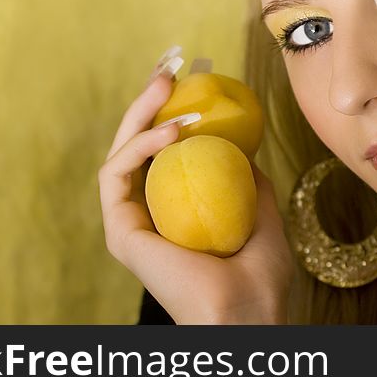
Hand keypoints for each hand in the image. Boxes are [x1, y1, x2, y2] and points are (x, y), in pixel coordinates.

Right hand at [98, 72, 293, 323]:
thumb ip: (245, 178)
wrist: (249, 309)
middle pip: (137, 145)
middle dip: (147, 101)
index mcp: (174, 209)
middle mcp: (148, 213)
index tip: (186, 76)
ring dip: (141, 113)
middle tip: (167, 67)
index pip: (163, 151)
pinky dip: (140, 145)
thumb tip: (241, 147)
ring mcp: (130, 221)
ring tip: (168, 87)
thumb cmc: (259, 271)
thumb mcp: (260, 208)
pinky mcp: (119, 230)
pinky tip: (171, 129)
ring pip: (120, 153)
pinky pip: (117, 175)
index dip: (168, 110)